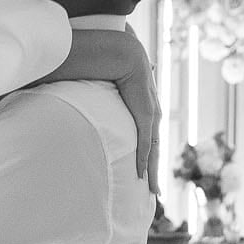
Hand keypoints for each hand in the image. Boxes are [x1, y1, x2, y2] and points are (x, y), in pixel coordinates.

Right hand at [113, 34, 159, 184]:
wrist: (124, 51)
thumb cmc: (116, 60)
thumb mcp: (111, 80)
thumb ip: (104, 84)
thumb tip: (88, 82)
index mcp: (145, 108)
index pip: (149, 137)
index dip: (147, 155)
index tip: (144, 170)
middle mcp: (152, 115)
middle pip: (155, 150)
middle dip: (154, 171)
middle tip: (154, 192)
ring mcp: (151, 116)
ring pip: (153, 152)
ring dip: (152, 173)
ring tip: (152, 192)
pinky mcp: (146, 116)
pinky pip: (145, 144)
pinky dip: (143, 161)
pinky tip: (140, 175)